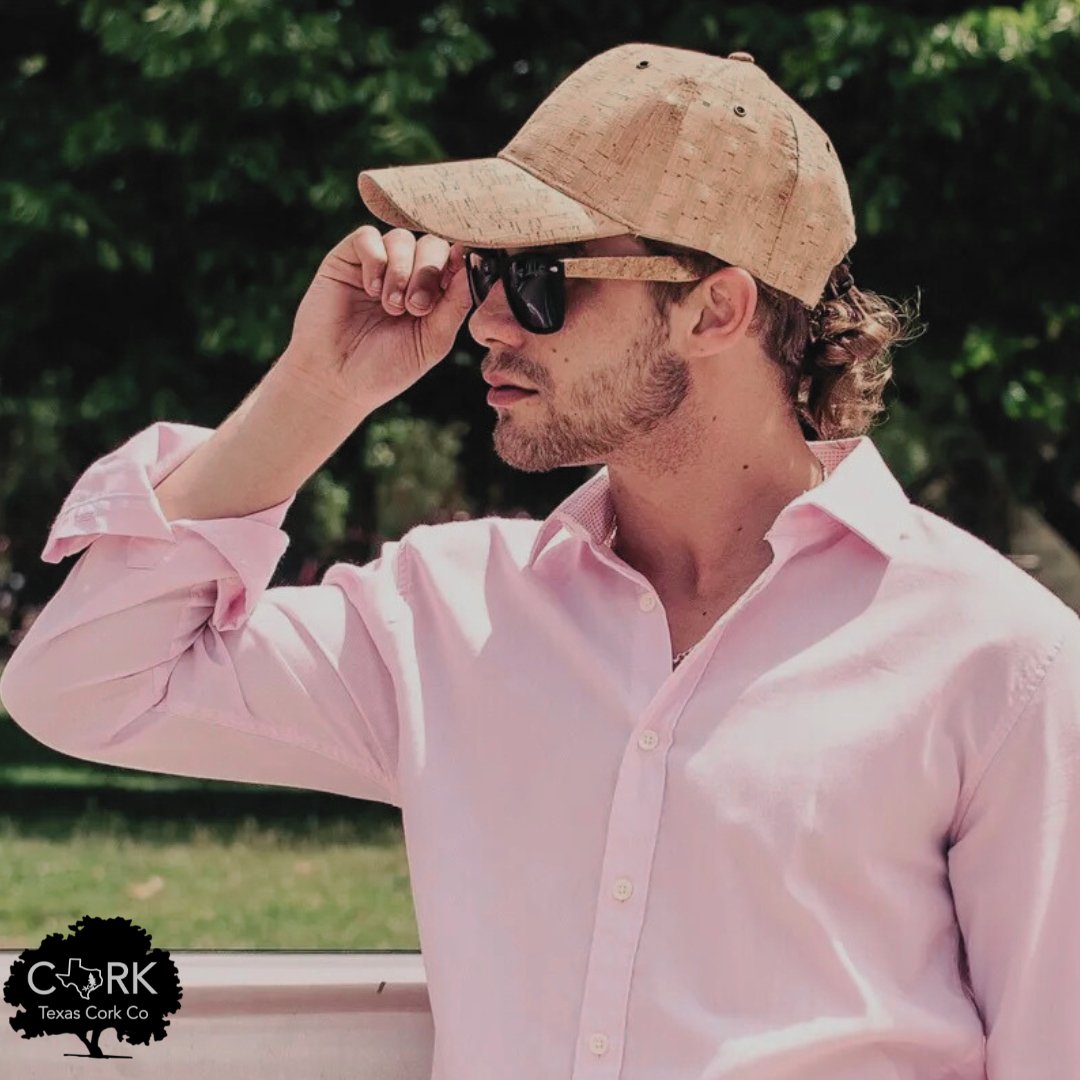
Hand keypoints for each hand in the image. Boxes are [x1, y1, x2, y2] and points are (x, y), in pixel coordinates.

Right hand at [280, 225, 472, 411]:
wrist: (336, 380)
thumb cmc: (385, 368)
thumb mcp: (432, 341)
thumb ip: (455, 304)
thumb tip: (473, 264)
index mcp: (432, 293)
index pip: (454, 260)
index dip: (457, 265)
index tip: (451, 283)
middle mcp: (406, 274)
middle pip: (431, 244)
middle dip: (428, 273)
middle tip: (415, 308)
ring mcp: (377, 265)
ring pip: (402, 238)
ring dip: (401, 272)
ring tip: (391, 307)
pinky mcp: (347, 260)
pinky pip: (368, 237)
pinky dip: (376, 260)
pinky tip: (372, 290)